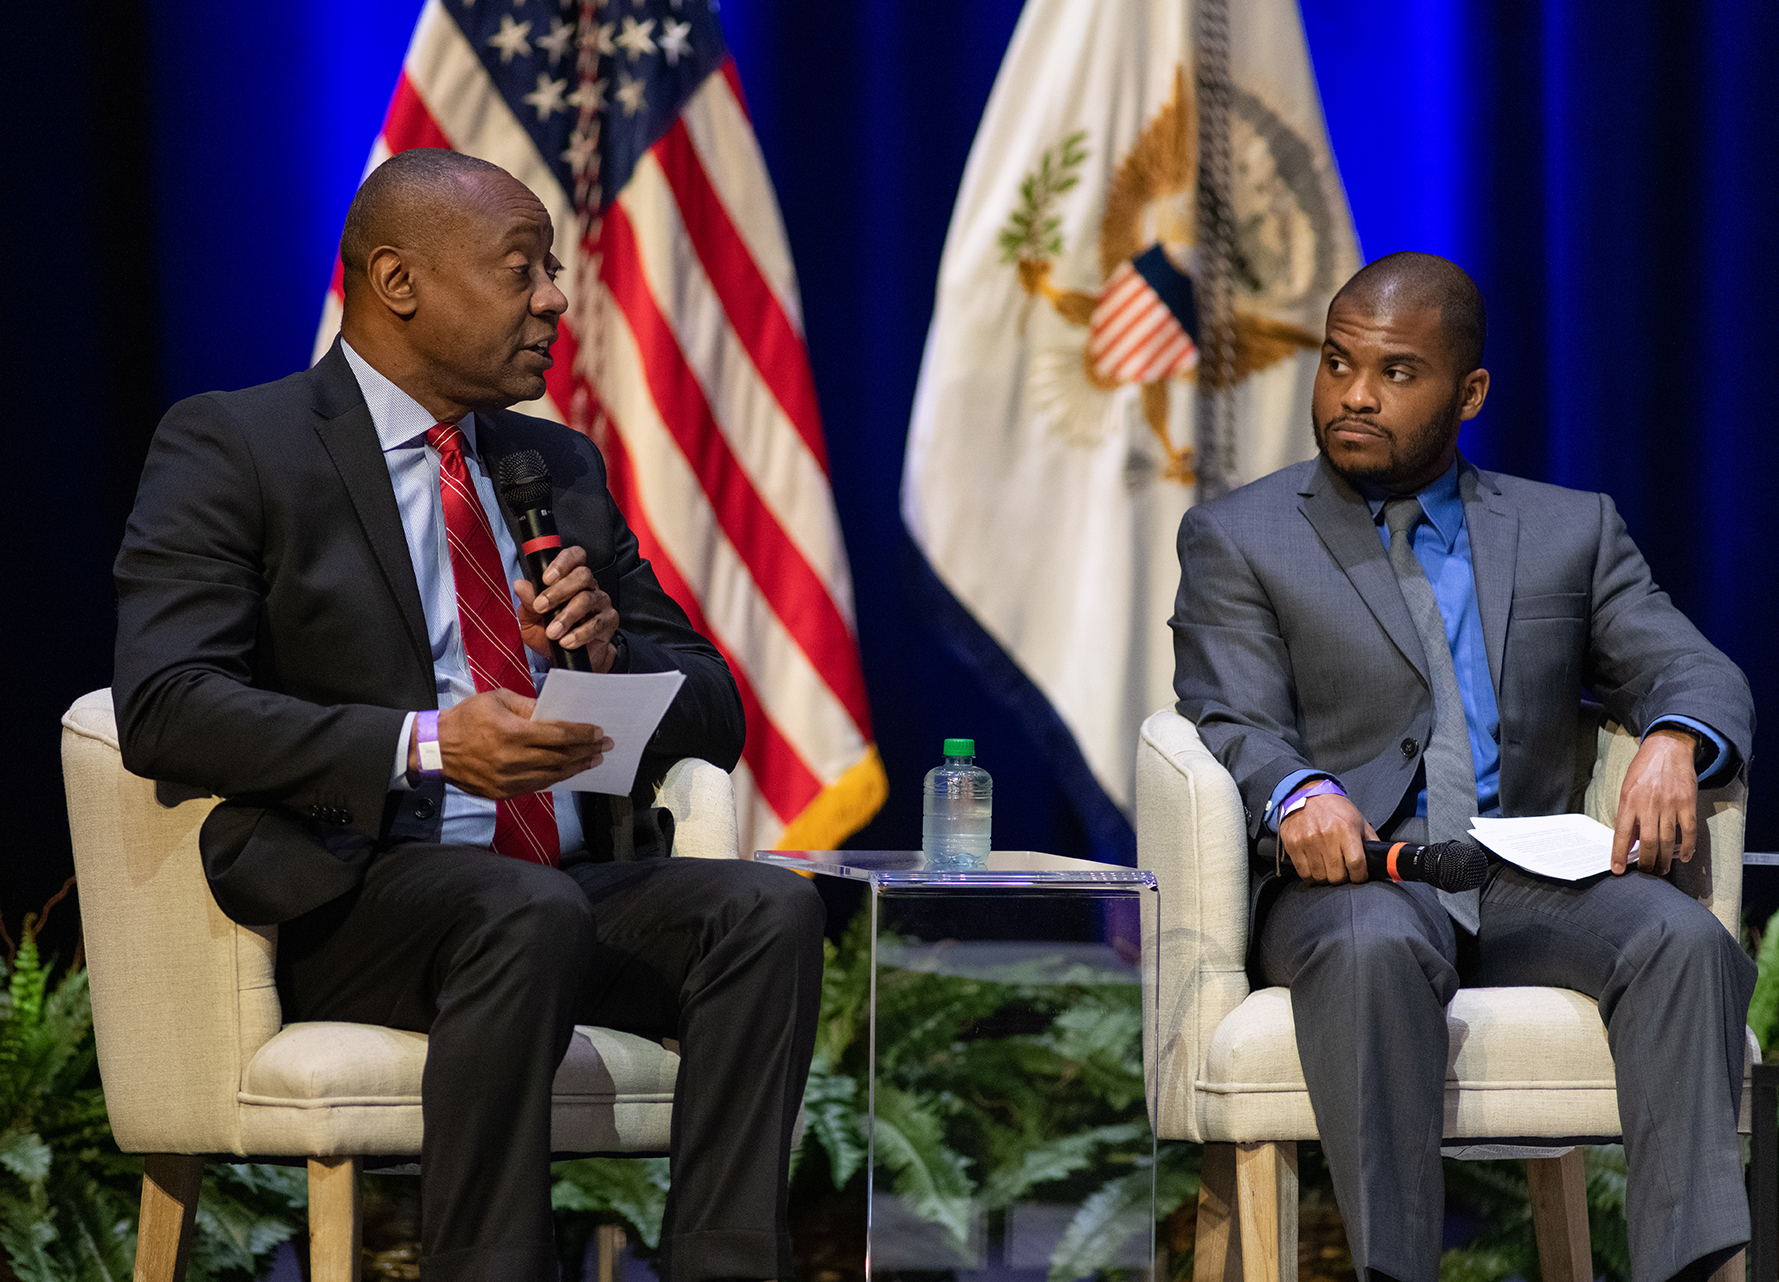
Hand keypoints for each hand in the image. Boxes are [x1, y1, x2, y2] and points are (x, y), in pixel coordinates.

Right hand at [415, 688, 613, 798]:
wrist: (435, 749)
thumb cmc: (466, 719)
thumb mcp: (497, 700)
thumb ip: (528, 706)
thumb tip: (555, 713)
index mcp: (511, 733)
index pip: (558, 736)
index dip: (582, 735)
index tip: (598, 732)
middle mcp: (512, 760)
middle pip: (561, 758)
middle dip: (587, 751)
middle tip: (605, 746)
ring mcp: (508, 780)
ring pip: (553, 776)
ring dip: (577, 767)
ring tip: (593, 759)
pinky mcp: (503, 793)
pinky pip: (538, 786)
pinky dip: (556, 778)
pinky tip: (568, 770)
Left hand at [514, 544, 619, 671]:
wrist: (568, 661)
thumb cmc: (550, 635)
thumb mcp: (532, 620)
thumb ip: (528, 603)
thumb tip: (520, 585)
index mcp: (570, 578)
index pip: (574, 557)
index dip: (563, 562)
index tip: (546, 578)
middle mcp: (589, 586)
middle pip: (582, 575)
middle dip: (559, 590)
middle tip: (541, 606)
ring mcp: (600, 603)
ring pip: (587, 599)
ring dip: (566, 616)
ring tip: (552, 632)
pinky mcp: (608, 621)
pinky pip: (597, 623)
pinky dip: (579, 634)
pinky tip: (566, 642)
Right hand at [1279, 792, 1378, 883]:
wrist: (1305, 794)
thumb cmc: (1334, 809)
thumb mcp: (1358, 820)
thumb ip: (1372, 840)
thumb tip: (1385, 860)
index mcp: (1346, 829)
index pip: (1356, 865)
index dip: (1359, 876)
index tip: (1358, 876)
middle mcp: (1326, 836)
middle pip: (1337, 876)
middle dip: (1342, 878)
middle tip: (1342, 871)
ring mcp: (1307, 841)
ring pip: (1320, 877)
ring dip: (1326, 877)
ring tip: (1327, 867)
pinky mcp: (1293, 845)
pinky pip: (1304, 873)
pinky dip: (1310, 874)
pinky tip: (1315, 865)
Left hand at [1611, 728, 1698, 874]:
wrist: (1668, 748)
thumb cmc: (1643, 770)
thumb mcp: (1627, 788)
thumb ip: (1627, 814)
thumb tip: (1629, 841)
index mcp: (1629, 801)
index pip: (1621, 834)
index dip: (1618, 854)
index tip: (1617, 870)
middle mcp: (1648, 804)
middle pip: (1647, 842)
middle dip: (1646, 862)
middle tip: (1646, 873)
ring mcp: (1670, 804)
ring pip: (1667, 840)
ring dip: (1664, 859)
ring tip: (1662, 870)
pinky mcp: (1687, 803)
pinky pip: (1689, 831)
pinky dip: (1687, 847)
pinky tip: (1683, 857)